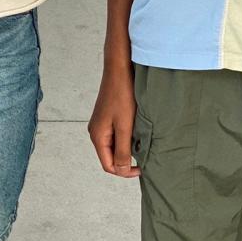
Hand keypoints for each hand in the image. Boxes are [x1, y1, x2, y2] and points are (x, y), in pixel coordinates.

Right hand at [88, 63, 139, 177]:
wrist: (119, 70)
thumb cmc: (121, 95)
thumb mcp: (124, 126)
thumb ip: (123, 150)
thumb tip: (122, 170)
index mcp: (97, 136)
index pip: (108, 165)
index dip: (124, 171)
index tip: (142, 168)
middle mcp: (96, 132)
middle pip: (110, 156)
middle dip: (126, 160)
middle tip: (144, 157)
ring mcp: (101, 123)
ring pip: (114, 145)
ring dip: (127, 148)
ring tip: (142, 144)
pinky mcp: (108, 116)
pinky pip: (116, 134)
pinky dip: (127, 137)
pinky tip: (138, 132)